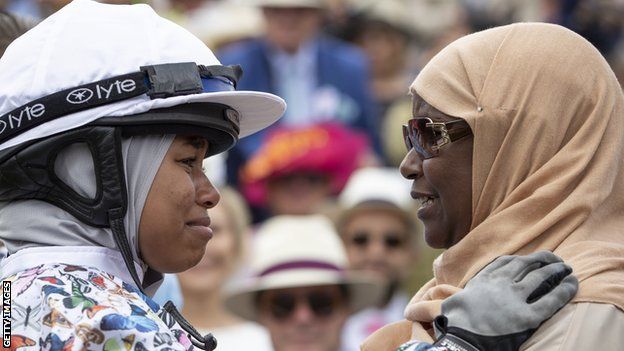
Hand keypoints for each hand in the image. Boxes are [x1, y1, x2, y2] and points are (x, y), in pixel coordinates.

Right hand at [433, 250, 578, 350]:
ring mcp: (513, 298)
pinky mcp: (526, 316)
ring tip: (566, 269)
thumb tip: (437, 305)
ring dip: (556, 270)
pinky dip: (564, 290)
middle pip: (525, 264)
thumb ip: (456, 298)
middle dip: (542, 260)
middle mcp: (499, 284)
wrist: (461, 340)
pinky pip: (551, 300)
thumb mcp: (451, 304)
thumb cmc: (453, 325)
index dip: (520, 259)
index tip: (528, 259)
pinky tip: (573, 285)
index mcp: (483, 280)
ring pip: (540, 277)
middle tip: (555, 260)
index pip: (505, 262)